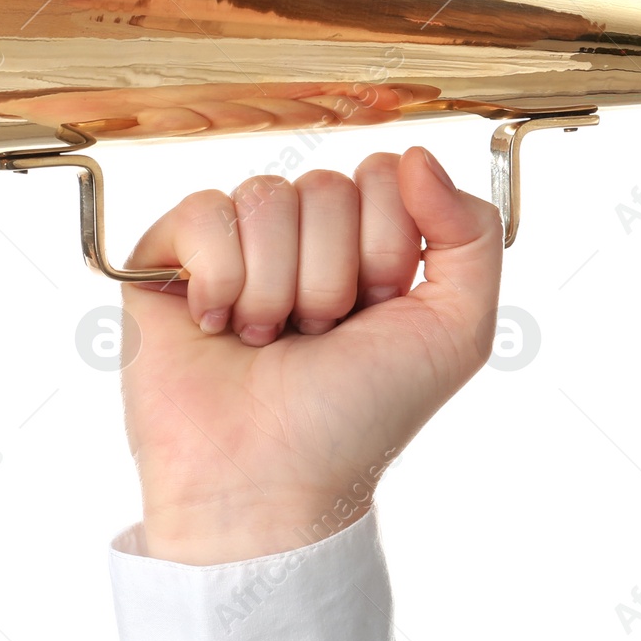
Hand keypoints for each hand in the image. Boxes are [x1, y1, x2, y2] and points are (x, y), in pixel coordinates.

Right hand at [120, 147, 502, 563]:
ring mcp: (234, 243)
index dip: (386, 247)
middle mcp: (302, 237)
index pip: (386, 174)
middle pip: (328, 186)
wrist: (268, 484)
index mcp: (367, 244)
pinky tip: (217, 324)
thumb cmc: (356, 419)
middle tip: (316, 336)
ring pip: (267, 196)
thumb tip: (418, 156)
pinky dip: (220, 277)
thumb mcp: (455, 331)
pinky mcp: (167, 254)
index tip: (374, 313)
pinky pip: (204, 210)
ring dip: (276, 287)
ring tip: (267, 339)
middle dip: (331, 277)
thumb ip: (473, 234)